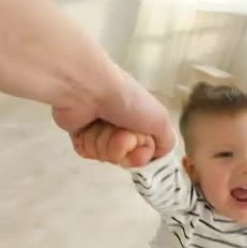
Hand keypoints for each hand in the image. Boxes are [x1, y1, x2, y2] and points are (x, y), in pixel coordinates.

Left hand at [53, 69, 174, 159]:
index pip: (145, 152)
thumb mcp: (160, 119)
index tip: (139, 144)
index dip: (142, 154)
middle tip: (119, 132)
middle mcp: (121, 124)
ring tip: (102, 124)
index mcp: (140, 119)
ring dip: (106, 144)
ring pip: (106, 156)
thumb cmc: (127, 100)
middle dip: (123, 148)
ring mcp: (100, 130)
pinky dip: (90, 143)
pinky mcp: (80, 134)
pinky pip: (89, 152)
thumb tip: (160, 155)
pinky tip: (88, 128)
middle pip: (125, 156)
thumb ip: (167, 141)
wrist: (89, 91)